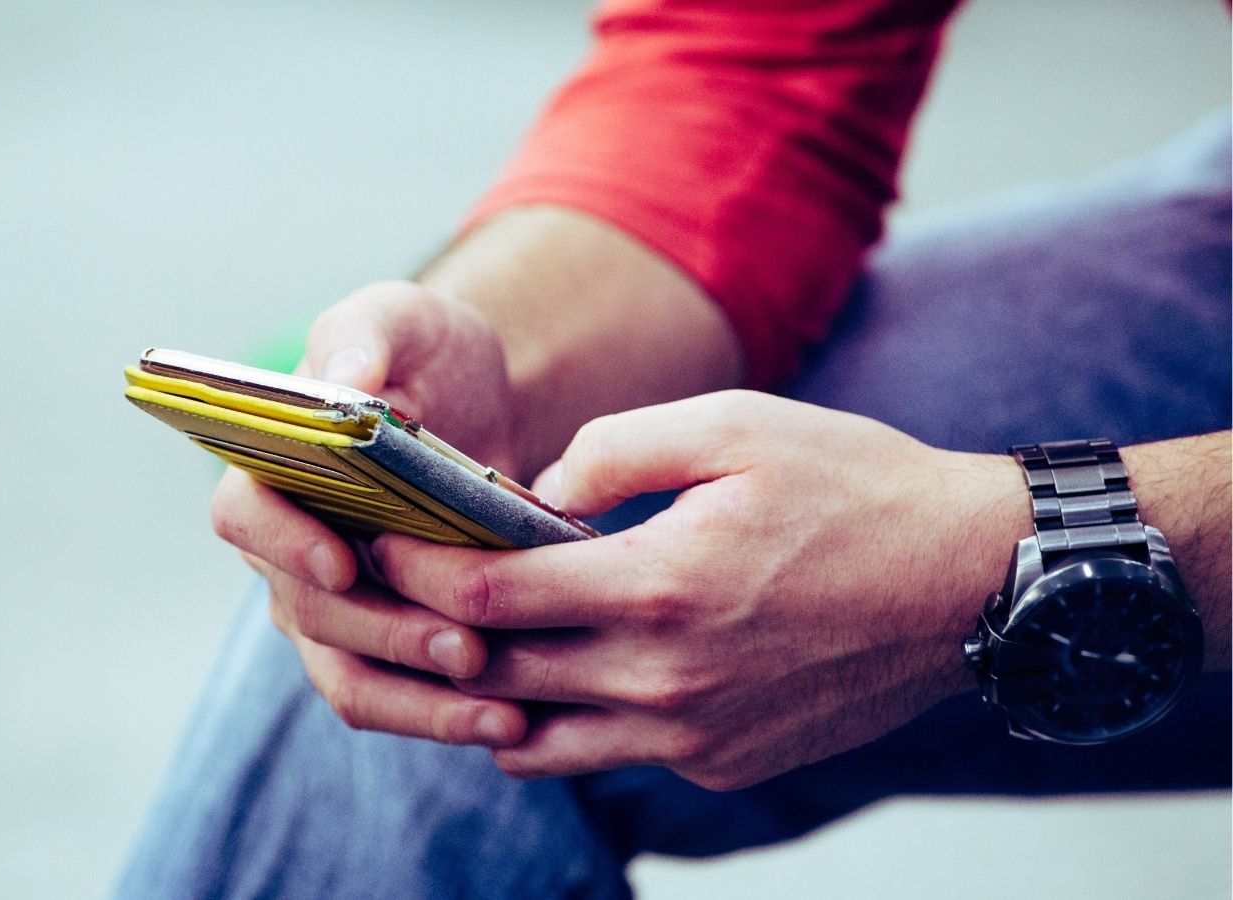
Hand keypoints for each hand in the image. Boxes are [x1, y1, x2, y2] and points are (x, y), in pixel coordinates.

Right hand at [209, 280, 528, 746]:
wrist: (476, 405)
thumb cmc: (423, 353)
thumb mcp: (401, 319)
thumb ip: (365, 335)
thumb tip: (344, 375)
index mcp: (270, 469)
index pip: (243, 515)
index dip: (284, 544)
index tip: (344, 561)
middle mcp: (285, 550)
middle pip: (309, 612)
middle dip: (388, 636)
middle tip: (467, 648)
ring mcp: (329, 608)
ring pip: (349, 678)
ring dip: (419, 702)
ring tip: (500, 712)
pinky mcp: (383, 647)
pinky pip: (395, 701)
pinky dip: (443, 719)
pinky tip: (510, 724)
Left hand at [370, 391, 1028, 788]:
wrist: (971, 585)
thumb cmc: (855, 489)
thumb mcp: (734, 427)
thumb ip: (613, 449)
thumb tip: (535, 492)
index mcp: (657, 589)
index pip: (490, 599)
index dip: (419, 572)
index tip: (380, 543)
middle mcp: (666, 682)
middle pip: (496, 679)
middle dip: (428, 639)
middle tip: (392, 597)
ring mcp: (694, 736)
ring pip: (539, 741)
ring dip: (488, 697)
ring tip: (465, 644)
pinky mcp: (721, 764)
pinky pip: (609, 752)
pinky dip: (563, 720)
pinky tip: (559, 669)